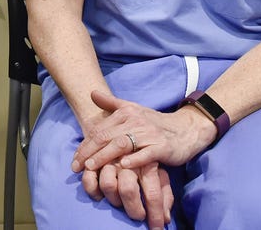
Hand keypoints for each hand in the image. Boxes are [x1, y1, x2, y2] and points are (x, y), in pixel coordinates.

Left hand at [72, 91, 214, 173]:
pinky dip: (133, 160)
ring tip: (91, 167)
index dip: (84, 145)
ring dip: (104, 156)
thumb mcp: (133, 109)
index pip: (99, 130)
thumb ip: (112, 103)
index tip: (74, 159)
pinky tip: (122, 166)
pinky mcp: (162, 147)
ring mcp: (149, 134)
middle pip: (106, 137)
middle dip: (88, 152)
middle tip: (76, 167)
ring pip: (122, 144)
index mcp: (126, 113)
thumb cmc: (155, 123)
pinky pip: (146, 154)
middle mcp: (136, 121)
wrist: (186, 129)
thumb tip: (91, 93)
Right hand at [82, 161, 171, 228]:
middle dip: (133, 209)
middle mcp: (129, 160)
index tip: (156, 228)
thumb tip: (166, 218)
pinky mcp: (95, 155)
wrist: (130, 129)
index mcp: (148, 163)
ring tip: (118, 203)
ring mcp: (110, 157)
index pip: (153, 193)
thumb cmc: (147, 157)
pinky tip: (96, 194)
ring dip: (113, 200)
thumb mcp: (160, 173)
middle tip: (136, 216)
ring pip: (108, 184)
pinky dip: (91, 187)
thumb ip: (164, 194)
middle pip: (128, 190)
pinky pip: (89, 176)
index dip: (155, 214)